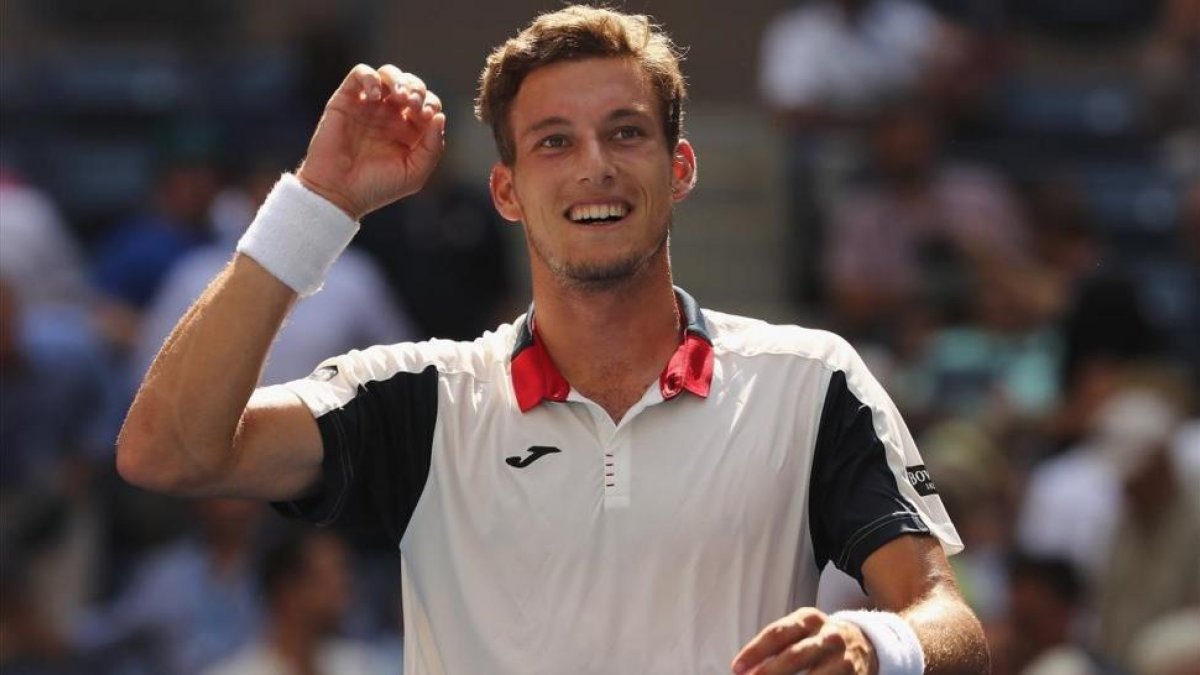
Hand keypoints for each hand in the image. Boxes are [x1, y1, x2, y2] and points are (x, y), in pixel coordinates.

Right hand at [297, 63, 445, 219]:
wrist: (338, 193)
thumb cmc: (377, 187)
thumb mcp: (414, 173)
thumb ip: (432, 146)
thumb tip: (440, 117)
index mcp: (408, 130)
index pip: (427, 104)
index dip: (431, 104)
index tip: (426, 116)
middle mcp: (389, 115)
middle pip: (410, 84)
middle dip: (417, 89)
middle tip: (413, 104)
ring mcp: (368, 106)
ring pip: (388, 74)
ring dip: (398, 79)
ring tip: (399, 96)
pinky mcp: (345, 100)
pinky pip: (360, 73)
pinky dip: (370, 77)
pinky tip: (375, 96)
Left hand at [731, 608, 877, 674]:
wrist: (864, 642)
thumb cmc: (818, 639)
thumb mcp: (800, 631)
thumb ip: (775, 646)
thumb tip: (747, 669)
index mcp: (809, 619)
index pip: (777, 633)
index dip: (755, 651)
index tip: (737, 668)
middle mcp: (828, 636)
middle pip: (794, 656)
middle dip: (770, 672)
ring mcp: (843, 658)